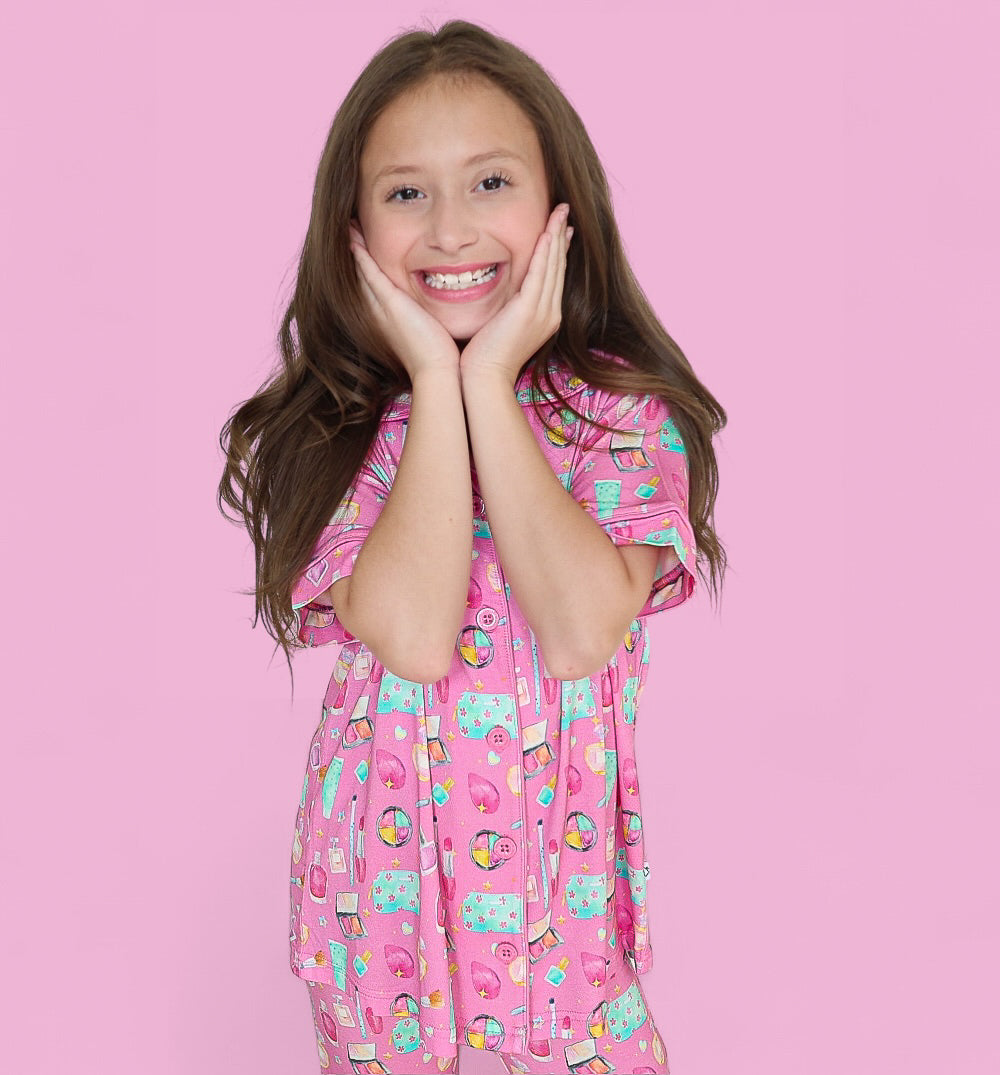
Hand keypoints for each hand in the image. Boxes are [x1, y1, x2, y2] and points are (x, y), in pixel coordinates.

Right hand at [349, 223, 459, 378]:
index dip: (370, 266)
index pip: (378, 287)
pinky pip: (370, 274)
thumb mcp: (437, 335)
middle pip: (364, 278)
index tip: (367, 246)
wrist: (440, 374)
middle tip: (350, 230)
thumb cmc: (445, 360)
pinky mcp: (390, 305)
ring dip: (355, 250)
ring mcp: (383, 309)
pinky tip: (354, 239)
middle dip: (356, 254)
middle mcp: (382, 313)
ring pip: (363, 273)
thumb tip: (455, 308)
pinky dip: (361, 257)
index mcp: (392, 320)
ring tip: (349, 227)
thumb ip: (439, 320)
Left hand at [458, 203, 572, 386]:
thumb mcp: (501, 327)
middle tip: (564, 211)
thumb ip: (505, 308)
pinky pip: (540, 273)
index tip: (559, 229)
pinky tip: (547, 232)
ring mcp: (542, 312)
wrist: (484, 379)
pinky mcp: (529, 310)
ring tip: (560, 212)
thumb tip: (500, 295)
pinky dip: (545, 251)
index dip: (557, 251)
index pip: (553, 276)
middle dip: (561, 236)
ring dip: (556, 235)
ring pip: (553, 265)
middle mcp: (549, 313)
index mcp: (544, 318)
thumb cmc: (484, 358)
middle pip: (558, 266)